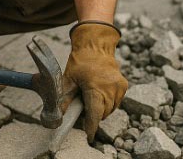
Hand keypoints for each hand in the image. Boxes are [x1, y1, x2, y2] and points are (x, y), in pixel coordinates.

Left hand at [61, 21, 127, 142]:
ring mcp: (118, 87)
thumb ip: (65, 98)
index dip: (91, 126)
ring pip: (110, 109)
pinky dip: (109, 102)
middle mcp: (110, 88)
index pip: (95, 114)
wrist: (95, 46)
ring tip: (91, 97)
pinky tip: (100, 93)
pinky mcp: (123, 85)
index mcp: (95, 87)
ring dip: (101, 109)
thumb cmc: (80, 61)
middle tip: (84, 108)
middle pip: (102, 114)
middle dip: (93, 115)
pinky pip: (116, 102)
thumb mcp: (68, 78)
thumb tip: (58, 115)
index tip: (88, 135)